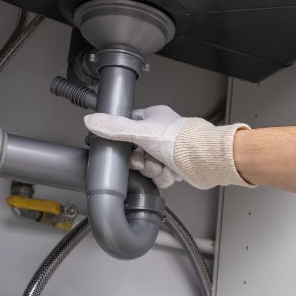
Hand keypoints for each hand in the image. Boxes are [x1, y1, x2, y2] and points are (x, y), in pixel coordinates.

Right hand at [84, 105, 251, 189]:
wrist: (203, 159)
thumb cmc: (179, 140)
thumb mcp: (139, 132)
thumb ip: (114, 128)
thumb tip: (91, 121)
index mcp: (154, 118)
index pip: (128, 128)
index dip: (124, 142)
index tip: (125, 149)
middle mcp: (162, 133)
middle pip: (137, 152)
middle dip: (141, 161)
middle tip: (146, 160)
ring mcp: (170, 150)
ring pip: (149, 166)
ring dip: (153, 170)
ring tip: (162, 165)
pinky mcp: (177, 166)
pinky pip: (161, 177)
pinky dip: (165, 178)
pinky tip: (171, 172)